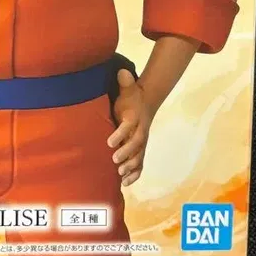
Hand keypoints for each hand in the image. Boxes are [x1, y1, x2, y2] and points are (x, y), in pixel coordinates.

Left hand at [107, 68, 154, 186]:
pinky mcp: (141, 149)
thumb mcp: (129, 88)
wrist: (147, 102)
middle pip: (136, 144)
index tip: (109, 141)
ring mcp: (142, 142)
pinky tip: (126, 183)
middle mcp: (141, 131)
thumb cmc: (132, 97)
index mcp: (135, 117)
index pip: (129, 126)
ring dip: (130, 166)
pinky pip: (140, 163)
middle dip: (126, 153)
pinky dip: (135, 174)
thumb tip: (122, 72)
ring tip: (120, 175)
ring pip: (139, 156)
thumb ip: (125, 82)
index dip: (120, 133)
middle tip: (114, 161)